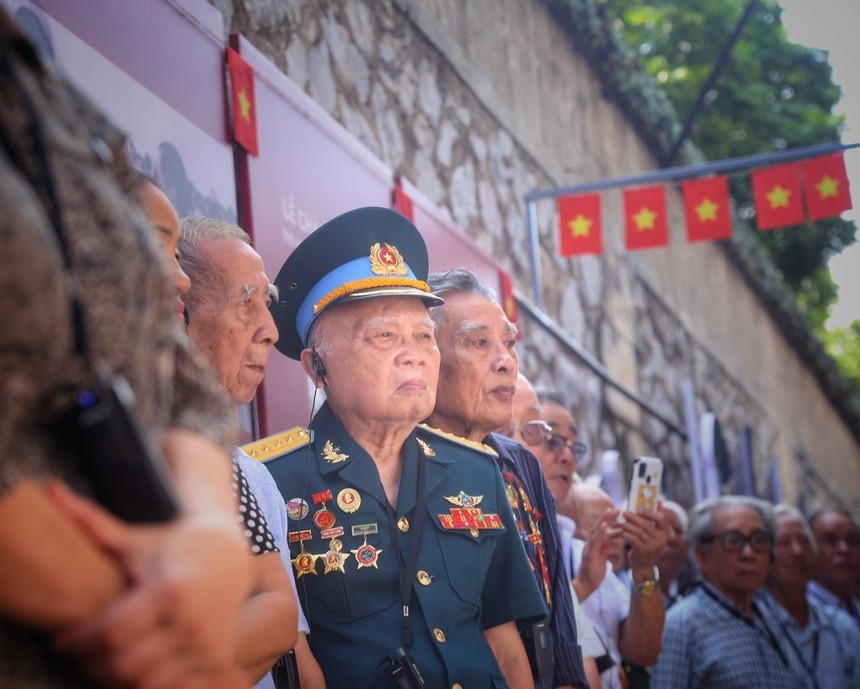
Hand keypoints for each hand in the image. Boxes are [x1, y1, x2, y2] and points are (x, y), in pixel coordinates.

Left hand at [46, 481, 250, 688]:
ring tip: (106, 665)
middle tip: (81, 655)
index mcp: (168, 590)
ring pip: (151, 683)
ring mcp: (207, 642)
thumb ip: (92, 521)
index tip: (64, 639)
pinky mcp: (219, 655)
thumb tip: (51, 489)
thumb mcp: (135, 538)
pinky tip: (144, 674)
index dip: (79, 641)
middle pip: (126, 664)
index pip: (110, 632)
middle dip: (94, 665)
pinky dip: (162, 688)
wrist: (228, 551)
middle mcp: (190, 620)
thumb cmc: (173, 543)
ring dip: (122, 681)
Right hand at [573, 508, 621, 599]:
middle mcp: (590, 543)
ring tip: (612, 512)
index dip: (608, 520)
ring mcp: (589, 548)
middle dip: (608, 517)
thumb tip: (612, 537)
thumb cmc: (594, 572)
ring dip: (605, 521)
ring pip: (597, 531)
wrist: (586, 585)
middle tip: (617, 508)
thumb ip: (605, 545)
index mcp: (594, 544)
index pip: (601, 529)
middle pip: (599, 527)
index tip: (615, 511)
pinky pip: (595, 542)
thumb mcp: (602, 556)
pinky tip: (605, 526)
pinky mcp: (590, 554)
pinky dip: (600, 533)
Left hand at [620, 503, 668, 573]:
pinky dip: (624, 533)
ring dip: (626, 525)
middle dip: (633, 517)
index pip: (662, 519)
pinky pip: (632, 538)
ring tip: (618, 521)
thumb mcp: (653, 531)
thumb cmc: (647, 542)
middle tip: (624, 512)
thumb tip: (659, 499)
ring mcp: (653, 546)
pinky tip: (619, 531)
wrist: (644, 564)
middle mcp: (662, 540)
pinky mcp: (644, 551)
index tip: (638, 509)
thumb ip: (655, 516)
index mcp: (666, 532)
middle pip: (646, 524)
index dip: (650, 513)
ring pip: (637, 531)